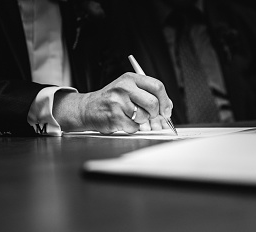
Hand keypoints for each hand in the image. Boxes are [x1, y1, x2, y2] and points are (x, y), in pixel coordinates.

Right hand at [52, 72, 172, 133]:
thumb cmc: (112, 100)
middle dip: (155, 113)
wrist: (88, 108)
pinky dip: (132, 128)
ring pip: (144, 116)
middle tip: (150, 116)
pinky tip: (123, 121)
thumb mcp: (128, 89)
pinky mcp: (114, 116)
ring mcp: (118, 102)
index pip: (157, 86)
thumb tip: (167, 107)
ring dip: (141, 121)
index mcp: (130, 78)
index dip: (165, 100)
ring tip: (130, 116)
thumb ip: (147, 94)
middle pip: (153, 103)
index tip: (166, 110)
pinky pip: (134, 127)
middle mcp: (124, 88)